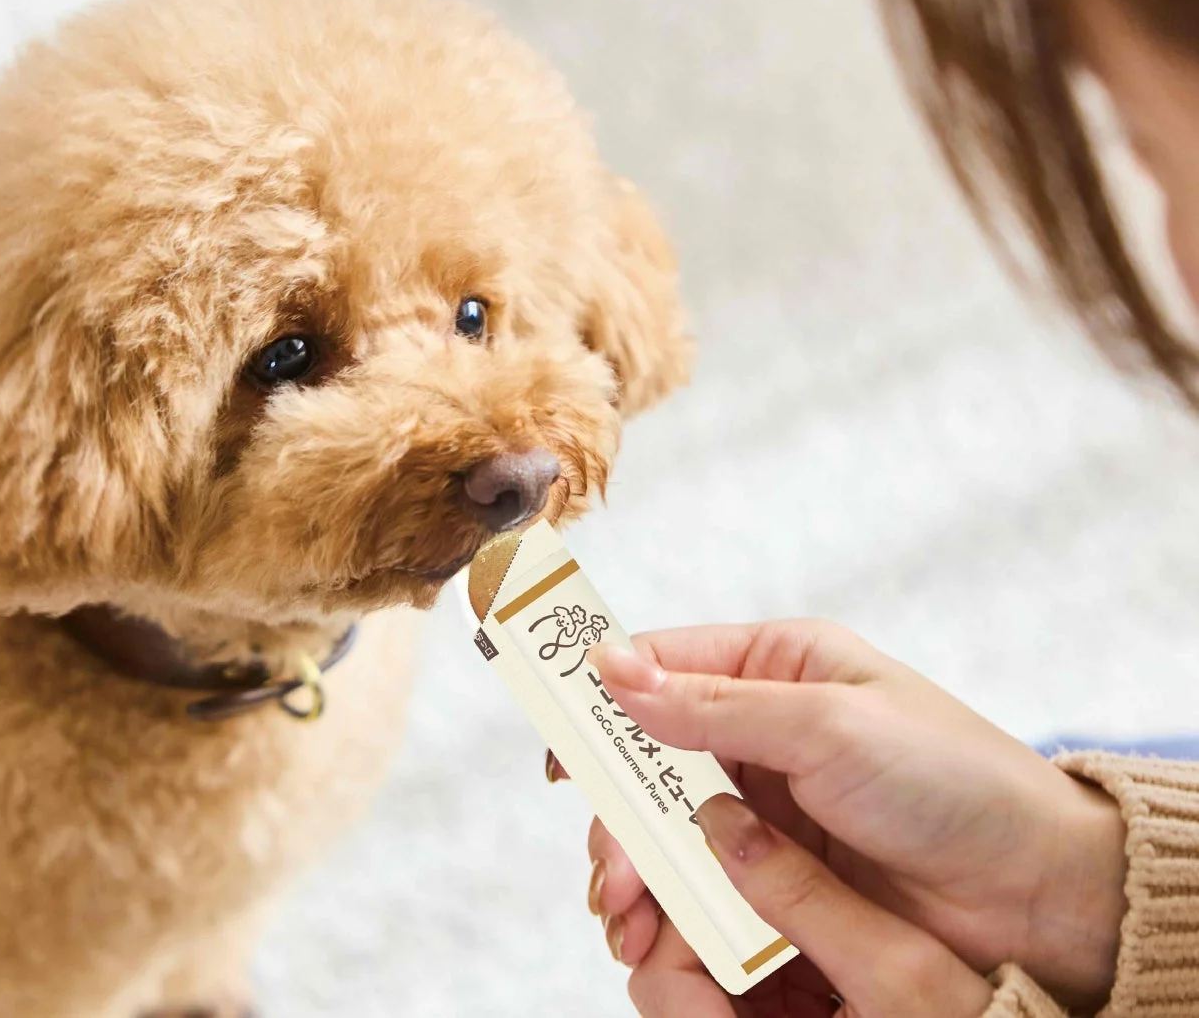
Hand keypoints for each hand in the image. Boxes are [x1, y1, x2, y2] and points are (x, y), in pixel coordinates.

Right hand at [567, 620, 1126, 1012]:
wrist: (1039, 894)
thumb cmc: (953, 784)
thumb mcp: (828, 726)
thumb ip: (712, 705)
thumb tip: (610, 669)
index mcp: (778, 663)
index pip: (658, 663)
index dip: (597, 696)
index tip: (556, 744)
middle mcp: (763, 727)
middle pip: (646, 755)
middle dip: (616, 811)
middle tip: (610, 867)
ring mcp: (767, 802)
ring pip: (663, 824)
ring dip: (637, 867)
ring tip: (629, 912)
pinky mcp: (776, 870)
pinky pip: (698, 878)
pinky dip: (670, 904)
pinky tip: (659, 932)